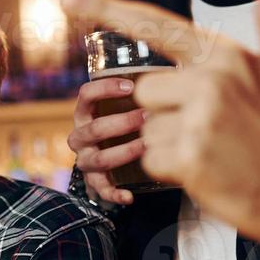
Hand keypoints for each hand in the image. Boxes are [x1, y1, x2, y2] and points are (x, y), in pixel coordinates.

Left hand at [63, 0, 259, 255]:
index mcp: (227, 54)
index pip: (155, 25)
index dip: (106, 10)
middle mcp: (209, 78)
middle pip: (144, 91)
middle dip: (168, 115)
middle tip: (217, 133)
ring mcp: (197, 118)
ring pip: (145, 126)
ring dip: (170, 145)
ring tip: (218, 153)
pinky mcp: (187, 156)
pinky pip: (149, 158)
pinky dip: (170, 170)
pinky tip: (211, 172)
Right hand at [67, 77, 148, 206]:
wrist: (112, 160)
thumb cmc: (128, 124)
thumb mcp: (128, 104)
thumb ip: (145, 88)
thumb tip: (178, 63)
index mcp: (86, 113)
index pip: (85, 95)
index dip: (105, 89)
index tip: (132, 87)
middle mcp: (81, 136)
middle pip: (92, 129)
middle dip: (120, 123)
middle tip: (147, 118)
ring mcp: (86, 160)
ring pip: (96, 159)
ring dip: (122, 153)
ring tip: (146, 147)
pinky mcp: (95, 182)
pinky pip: (100, 190)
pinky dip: (113, 194)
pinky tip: (130, 196)